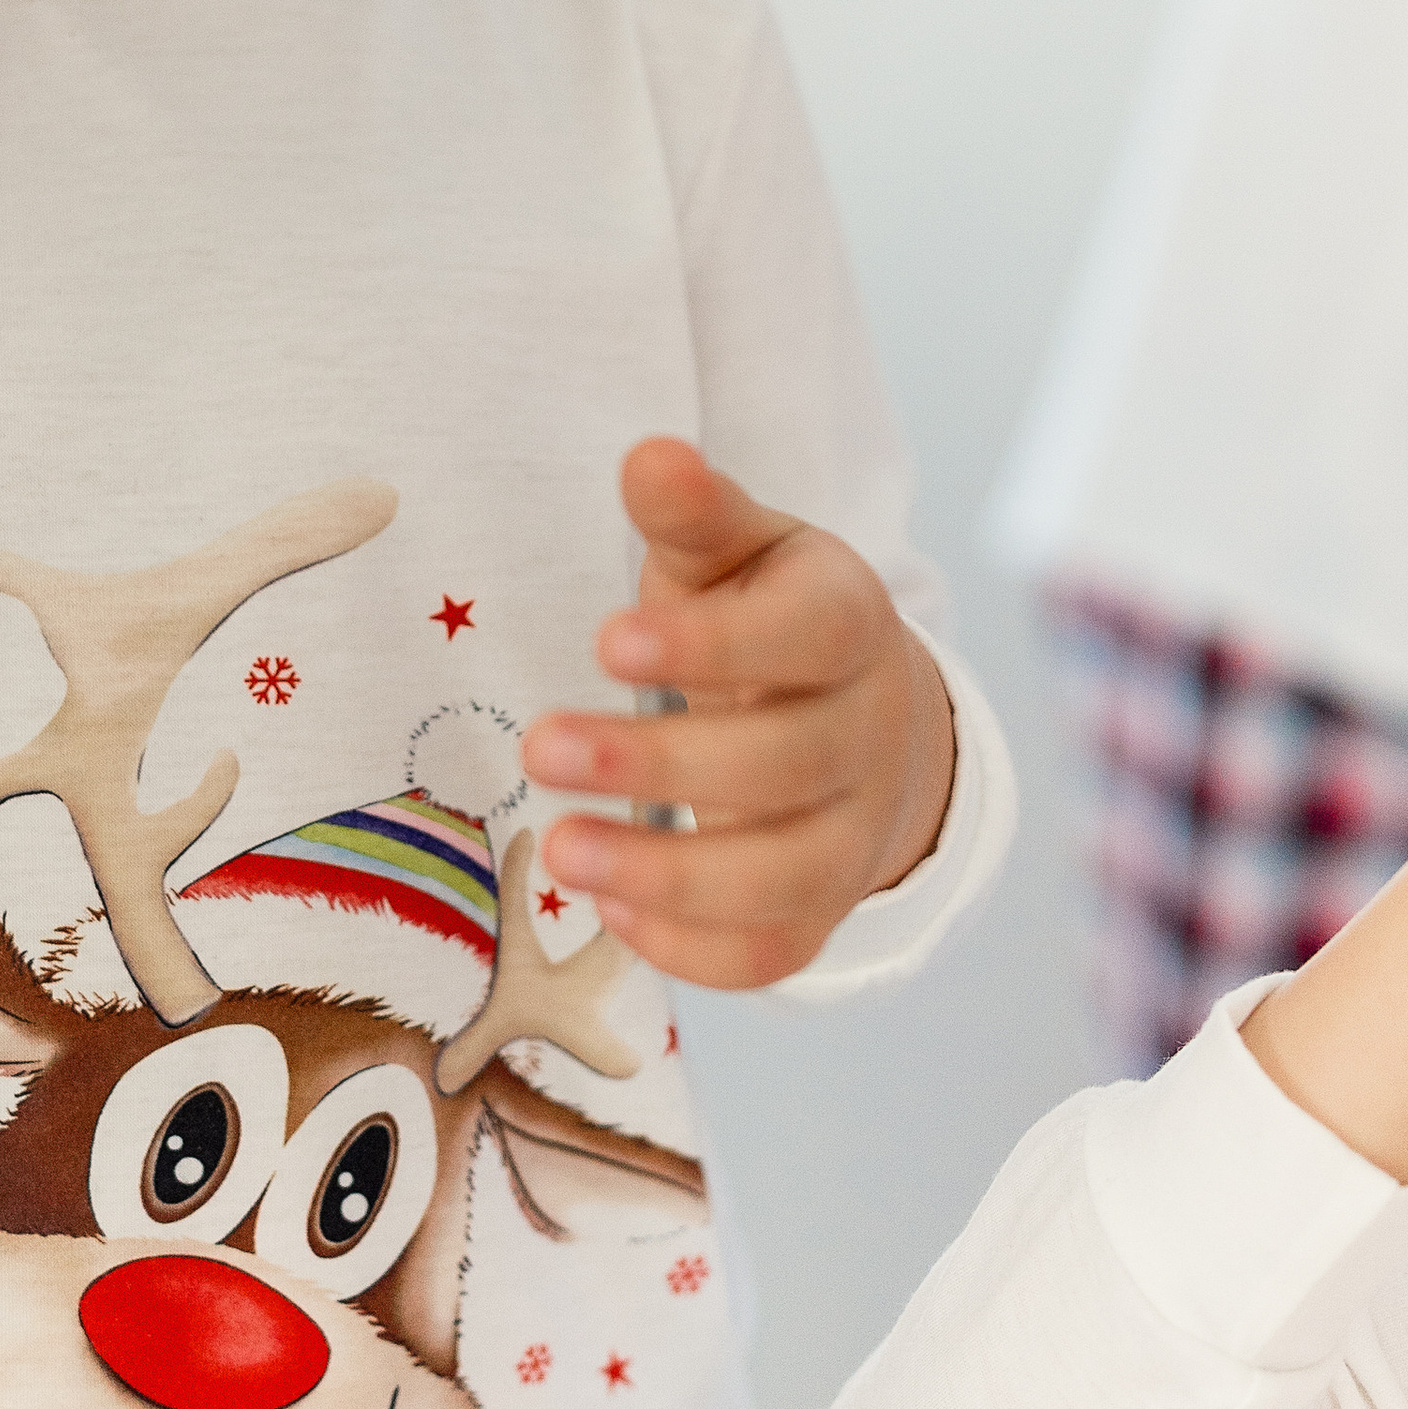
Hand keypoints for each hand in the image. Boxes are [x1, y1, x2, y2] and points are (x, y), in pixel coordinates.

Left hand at [518, 437, 957, 989]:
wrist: (868, 719)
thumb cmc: (769, 617)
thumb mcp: (741, 553)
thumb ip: (694, 515)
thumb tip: (649, 456)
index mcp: (850, 624)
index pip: (806, 637)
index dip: (713, 646)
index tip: (605, 642)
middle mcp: (867, 734)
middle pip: (785, 765)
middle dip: (658, 765)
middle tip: (539, 746)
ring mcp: (854, 834)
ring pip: (784, 876)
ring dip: (667, 872)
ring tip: (560, 848)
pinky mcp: (822, 910)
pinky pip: (772, 952)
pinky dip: (693, 947)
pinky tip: (609, 907)